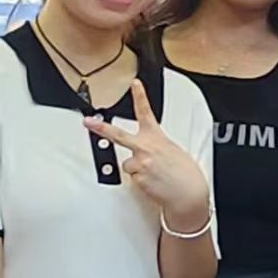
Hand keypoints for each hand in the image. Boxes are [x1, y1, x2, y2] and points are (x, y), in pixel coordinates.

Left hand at [83, 81, 209, 227]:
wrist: (189, 193)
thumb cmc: (185, 174)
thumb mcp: (174, 151)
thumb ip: (157, 146)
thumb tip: (148, 149)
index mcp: (157, 137)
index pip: (146, 112)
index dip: (139, 96)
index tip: (134, 84)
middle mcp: (146, 148)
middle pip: (118, 135)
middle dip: (100, 128)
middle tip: (87, 122)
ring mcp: (140, 163)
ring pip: (127, 164)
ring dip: (137, 169)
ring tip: (153, 175)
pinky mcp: (137, 178)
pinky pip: (133, 178)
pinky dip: (141, 181)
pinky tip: (153, 183)